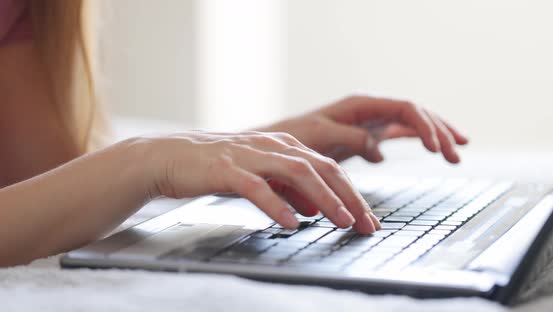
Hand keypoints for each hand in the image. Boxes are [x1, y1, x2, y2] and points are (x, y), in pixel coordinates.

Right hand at [141, 131, 380, 233]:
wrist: (170, 157)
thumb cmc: (217, 168)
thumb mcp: (261, 177)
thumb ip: (288, 190)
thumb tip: (315, 210)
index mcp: (284, 146)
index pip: (329, 168)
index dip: (353, 193)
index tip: (369, 219)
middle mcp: (272, 146)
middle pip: (322, 168)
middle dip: (350, 197)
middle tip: (367, 224)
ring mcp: (250, 155)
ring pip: (297, 172)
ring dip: (324, 198)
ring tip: (342, 221)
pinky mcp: (226, 168)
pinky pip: (256, 187)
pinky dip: (276, 204)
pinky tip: (291, 223)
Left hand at [258, 95, 468, 162]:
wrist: (280, 146)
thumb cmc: (296, 138)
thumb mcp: (321, 137)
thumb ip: (350, 139)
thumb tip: (379, 151)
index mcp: (362, 104)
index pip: (406, 108)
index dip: (426, 126)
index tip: (436, 149)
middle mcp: (371, 109)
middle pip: (416, 114)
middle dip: (439, 132)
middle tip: (456, 155)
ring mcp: (372, 121)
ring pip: (413, 123)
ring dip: (436, 135)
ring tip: (458, 152)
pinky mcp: (369, 135)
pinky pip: (402, 133)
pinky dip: (421, 140)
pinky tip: (436, 150)